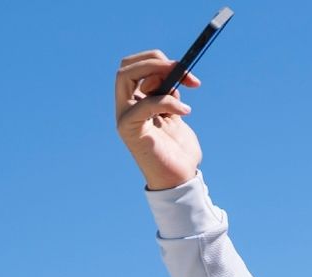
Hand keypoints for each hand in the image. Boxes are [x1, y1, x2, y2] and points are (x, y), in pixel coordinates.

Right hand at [115, 50, 202, 189]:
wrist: (181, 180)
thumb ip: (170, 95)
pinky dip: (167, 101)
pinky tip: (186, 112)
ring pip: (125, 76)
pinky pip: (142, 104)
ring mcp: (124, 116)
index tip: (186, 70)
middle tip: (183, 70)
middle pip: (126, 67)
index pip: (134, 67)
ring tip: (186, 85)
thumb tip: (174, 75)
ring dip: (159, 73)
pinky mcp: (129, 129)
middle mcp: (126, 106)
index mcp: (135, 101)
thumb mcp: (176, 115)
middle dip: (155, 61)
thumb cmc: (179, 151)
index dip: (157, 61)